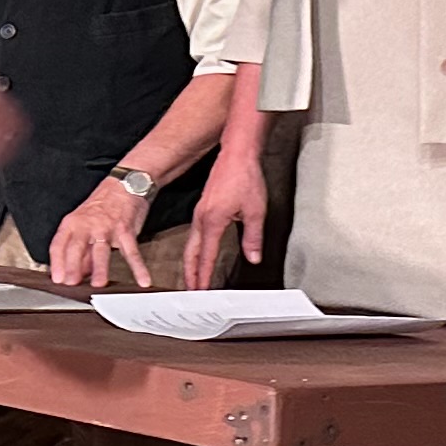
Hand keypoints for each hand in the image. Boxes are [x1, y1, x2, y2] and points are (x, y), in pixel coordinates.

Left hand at [46, 181, 158, 291]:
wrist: (126, 184)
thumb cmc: (103, 205)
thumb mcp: (85, 223)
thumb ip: (81, 250)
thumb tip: (77, 273)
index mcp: (72, 223)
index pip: (59, 244)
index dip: (56, 263)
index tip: (57, 279)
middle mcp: (87, 225)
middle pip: (76, 247)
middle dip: (73, 267)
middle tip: (71, 284)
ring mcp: (107, 227)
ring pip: (101, 251)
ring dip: (100, 269)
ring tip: (98, 285)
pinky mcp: (126, 230)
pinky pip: (132, 252)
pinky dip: (138, 267)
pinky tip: (142, 280)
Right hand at [184, 148, 267, 289]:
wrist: (237, 154)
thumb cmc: (245, 177)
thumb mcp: (256, 211)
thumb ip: (253, 237)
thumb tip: (253, 257)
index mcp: (212, 221)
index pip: (206, 256)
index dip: (204, 276)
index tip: (201, 291)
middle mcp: (201, 218)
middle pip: (190, 253)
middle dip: (190, 273)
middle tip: (191, 290)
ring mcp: (200, 212)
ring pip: (190, 243)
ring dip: (191, 261)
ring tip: (193, 276)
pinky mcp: (203, 207)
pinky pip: (195, 233)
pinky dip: (195, 248)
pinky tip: (200, 250)